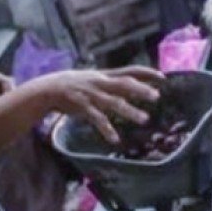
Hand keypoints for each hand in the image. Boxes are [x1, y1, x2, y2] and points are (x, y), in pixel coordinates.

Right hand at [34, 66, 163, 143]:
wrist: (48, 89)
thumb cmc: (75, 85)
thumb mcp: (94, 78)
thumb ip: (111, 81)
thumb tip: (131, 84)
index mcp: (105, 75)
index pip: (130, 70)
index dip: (147, 73)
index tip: (163, 77)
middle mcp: (100, 83)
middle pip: (124, 84)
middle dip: (140, 89)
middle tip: (157, 97)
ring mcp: (92, 95)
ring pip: (113, 102)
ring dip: (129, 111)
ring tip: (144, 119)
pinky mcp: (82, 107)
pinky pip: (97, 119)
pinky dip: (106, 129)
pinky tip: (115, 139)